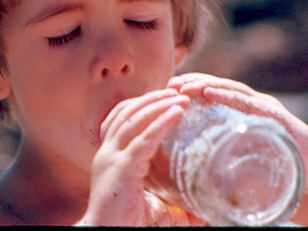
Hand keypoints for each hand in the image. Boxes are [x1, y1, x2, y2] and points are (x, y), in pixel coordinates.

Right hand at [78, 89, 189, 225]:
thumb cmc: (124, 224)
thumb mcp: (147, 205)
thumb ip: (169, 203)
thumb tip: (200, 216)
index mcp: (108, 155)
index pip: (120, 118)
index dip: (140, 104)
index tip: (162, 96)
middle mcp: (107, 152)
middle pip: (126, 112)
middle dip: (151, 98)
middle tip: (175, 90)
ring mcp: (112, 158)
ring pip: (134, 119)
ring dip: (159, 104)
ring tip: (180, 97)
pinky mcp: (123, 167)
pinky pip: (144, 139)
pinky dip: (162, 122)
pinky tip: (177, 112)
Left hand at [167, 73, 307, 193]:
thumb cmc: (280, 168)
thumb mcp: (246, 162)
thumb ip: (225, 163)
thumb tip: (190, 186)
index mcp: (242, 112)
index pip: (210, 95)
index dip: (187, 91)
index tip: (164, 92)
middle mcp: (251, 104)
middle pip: (215, 87)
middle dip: (190, 84)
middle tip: (167, 86)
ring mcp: (264, 107)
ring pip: (228, 89)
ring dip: (203, 86)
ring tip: (182, 87)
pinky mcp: (275, 116)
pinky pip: (248, 102)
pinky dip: (228, 96)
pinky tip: (209, 93)